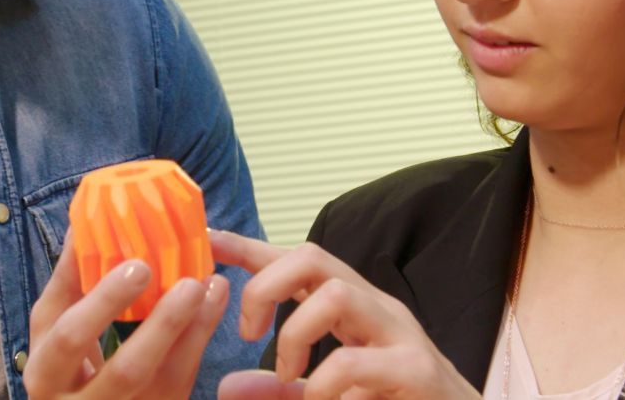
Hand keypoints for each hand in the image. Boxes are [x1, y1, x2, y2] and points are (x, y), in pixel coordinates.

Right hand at [24, 227, 230, 399]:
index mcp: (42, 366)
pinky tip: (212, 303)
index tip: (107, 245)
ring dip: (168, 320)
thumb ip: (72, 288)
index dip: (74, 283)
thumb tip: (83, 225)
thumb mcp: (64, 336)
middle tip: (141, 266)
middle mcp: (64, 393)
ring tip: (196, 282)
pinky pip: (175, 380)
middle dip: (107, 300)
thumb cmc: (78, 371)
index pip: (52, 320)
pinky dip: (196, 337)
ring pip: (134, 368)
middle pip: (76, 343)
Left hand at [210, 231, 478, 399]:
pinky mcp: (416, 372)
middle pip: (314, 256)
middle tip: (248, 334)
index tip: (208, 240)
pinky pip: (354, 362)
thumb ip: (280, 389)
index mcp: (352, 310)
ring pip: (337, 294)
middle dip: (266, 285)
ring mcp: (401, 336)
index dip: (248, 248)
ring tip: (290, 375)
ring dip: (296, 334)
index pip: (295, 262)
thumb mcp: (324, 394)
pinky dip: (322, 384)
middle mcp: (377, 310)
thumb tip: (227, 386)